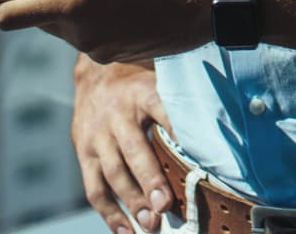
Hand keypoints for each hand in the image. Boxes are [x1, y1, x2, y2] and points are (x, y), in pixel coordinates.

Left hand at [0, 0, 217, 61]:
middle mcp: (82, 34)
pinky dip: (90, 15)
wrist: (212, 0)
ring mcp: (101, 49)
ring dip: (66, 6)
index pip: (12, 15)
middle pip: (39, 20)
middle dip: (27, 1)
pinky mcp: (119, 54)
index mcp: (76, 4)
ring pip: (67, 26)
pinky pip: (91, 33)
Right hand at [71, 56, 176, 233]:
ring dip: (132, 202)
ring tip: (150, 224)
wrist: (96, 77)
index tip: (192, 154)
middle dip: (150, 180)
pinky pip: (95, 188)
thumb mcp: (159, 85)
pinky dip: (110, 213)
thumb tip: (212, 141)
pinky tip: (126, 231)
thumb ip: (178, 109)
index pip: (161, 109)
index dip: (175, 130)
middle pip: (133, 150)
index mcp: (141, 94)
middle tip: (165, 206)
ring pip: (113, 173)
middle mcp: (116, 115)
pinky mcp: (83, 153)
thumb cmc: (137, 90)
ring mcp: (97, 136)